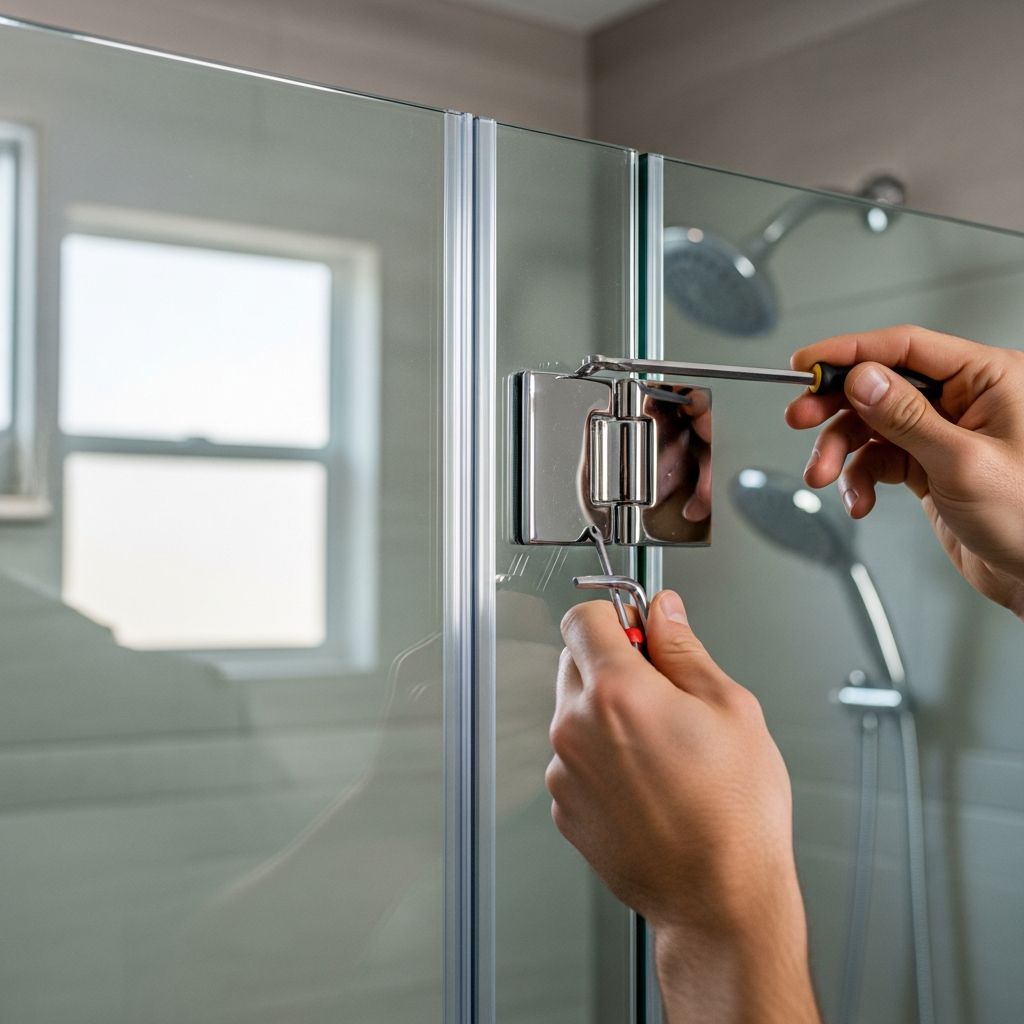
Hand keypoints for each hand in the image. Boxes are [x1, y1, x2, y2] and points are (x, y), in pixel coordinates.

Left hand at [547, 593, 818, 1023]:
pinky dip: (600, 757)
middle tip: (662, 691)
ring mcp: (564, 770)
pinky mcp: (564, 807)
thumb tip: (664, 611)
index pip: (581, 618)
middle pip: (574, 661)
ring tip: (661, 748)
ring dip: (605, 713)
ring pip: (574, 711)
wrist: (718, 900)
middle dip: (611, 662)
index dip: (614, 616)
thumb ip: (684, 648)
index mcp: (617, 692)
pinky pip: (574, 758)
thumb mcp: (730, 708)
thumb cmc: (735, 813)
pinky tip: (646, 781)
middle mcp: (576, 727)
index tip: (637, 629)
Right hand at [786, 325, 1023, 618]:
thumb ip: (907, 418)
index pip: (906, 348)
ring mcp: (944, 433)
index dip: (850, 352)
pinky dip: (859, 480)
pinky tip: (857, 498)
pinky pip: (878, 459)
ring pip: (871, 426)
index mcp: (989, 379)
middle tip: (800, 417)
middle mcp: (965, 400)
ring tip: (822, 475)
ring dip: (840, 452)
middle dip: (836, 406)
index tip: (807, 364)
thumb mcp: (962, 462)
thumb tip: (863, 379)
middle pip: (880, 385)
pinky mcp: (929, 465)